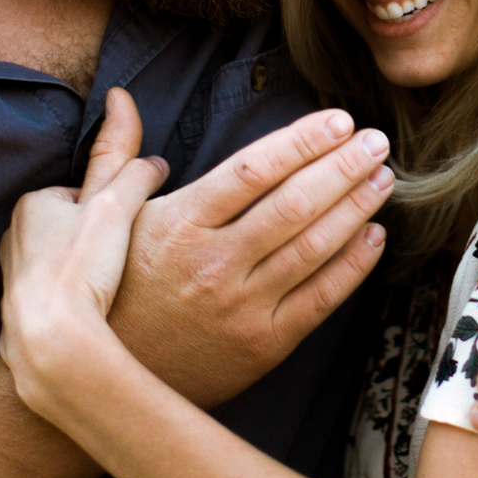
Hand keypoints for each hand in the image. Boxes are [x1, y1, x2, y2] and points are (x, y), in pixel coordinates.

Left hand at [0, 98, 167, 416]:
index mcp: (33, 204)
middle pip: (70, 226)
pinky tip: (93, 311)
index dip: (110, 206)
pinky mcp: (20, 312)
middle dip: (95, 237)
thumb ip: (134, 170)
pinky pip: (54, 294)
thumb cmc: (79, 268)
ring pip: (60, 261)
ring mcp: (16, 277)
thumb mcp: (117, 205)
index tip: (127, 226)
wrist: (50, 341)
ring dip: (84, 269)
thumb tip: (153, 153)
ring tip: (108, 288)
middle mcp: (15, 237)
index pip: (80, 192)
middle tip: (119, 259)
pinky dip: (73, 297)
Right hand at [106, 88, 393, 406]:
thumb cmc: (103, 291)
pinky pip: (320, 298)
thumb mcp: (95, 219)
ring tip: (383, 178)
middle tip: (377, 140)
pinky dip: (353, 265)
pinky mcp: (263, 345)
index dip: (302, 141)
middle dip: (344, 167)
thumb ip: (115, 154)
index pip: (254, 170)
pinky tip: (374, 236)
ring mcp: (241, 306)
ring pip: (314, 248)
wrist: (100, 380)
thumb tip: (120, 98)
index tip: (338, 119)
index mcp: (179, 224)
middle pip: (295, 204)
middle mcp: (214, 263)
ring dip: (357, 208)